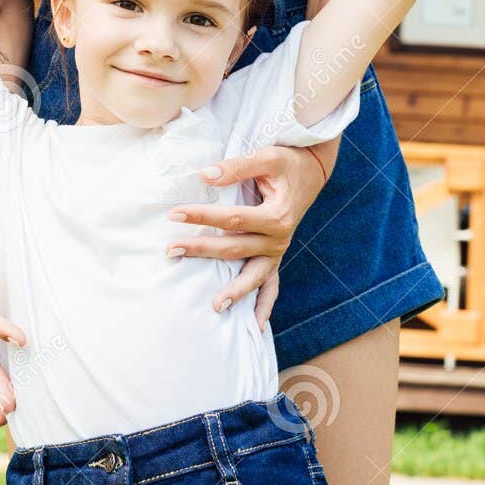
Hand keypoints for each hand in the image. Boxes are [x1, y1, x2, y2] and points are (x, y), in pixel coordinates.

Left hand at [165, 142, 331, 326]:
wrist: (313, 170)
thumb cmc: (288, 162)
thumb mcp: (267, 157)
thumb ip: (237, 168)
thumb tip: (205, 175)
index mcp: (277, 216)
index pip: (232, 219)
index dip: (202, 216)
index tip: (175, 214)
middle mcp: (280, 239)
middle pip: (235, 249)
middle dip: (202, 250)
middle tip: (171, 250)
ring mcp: (278, 252)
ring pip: (253, 275)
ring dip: (234, 291)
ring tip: (214, 306)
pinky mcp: (276, 257)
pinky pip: (272, 287)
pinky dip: (264, 306)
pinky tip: (255, 327)